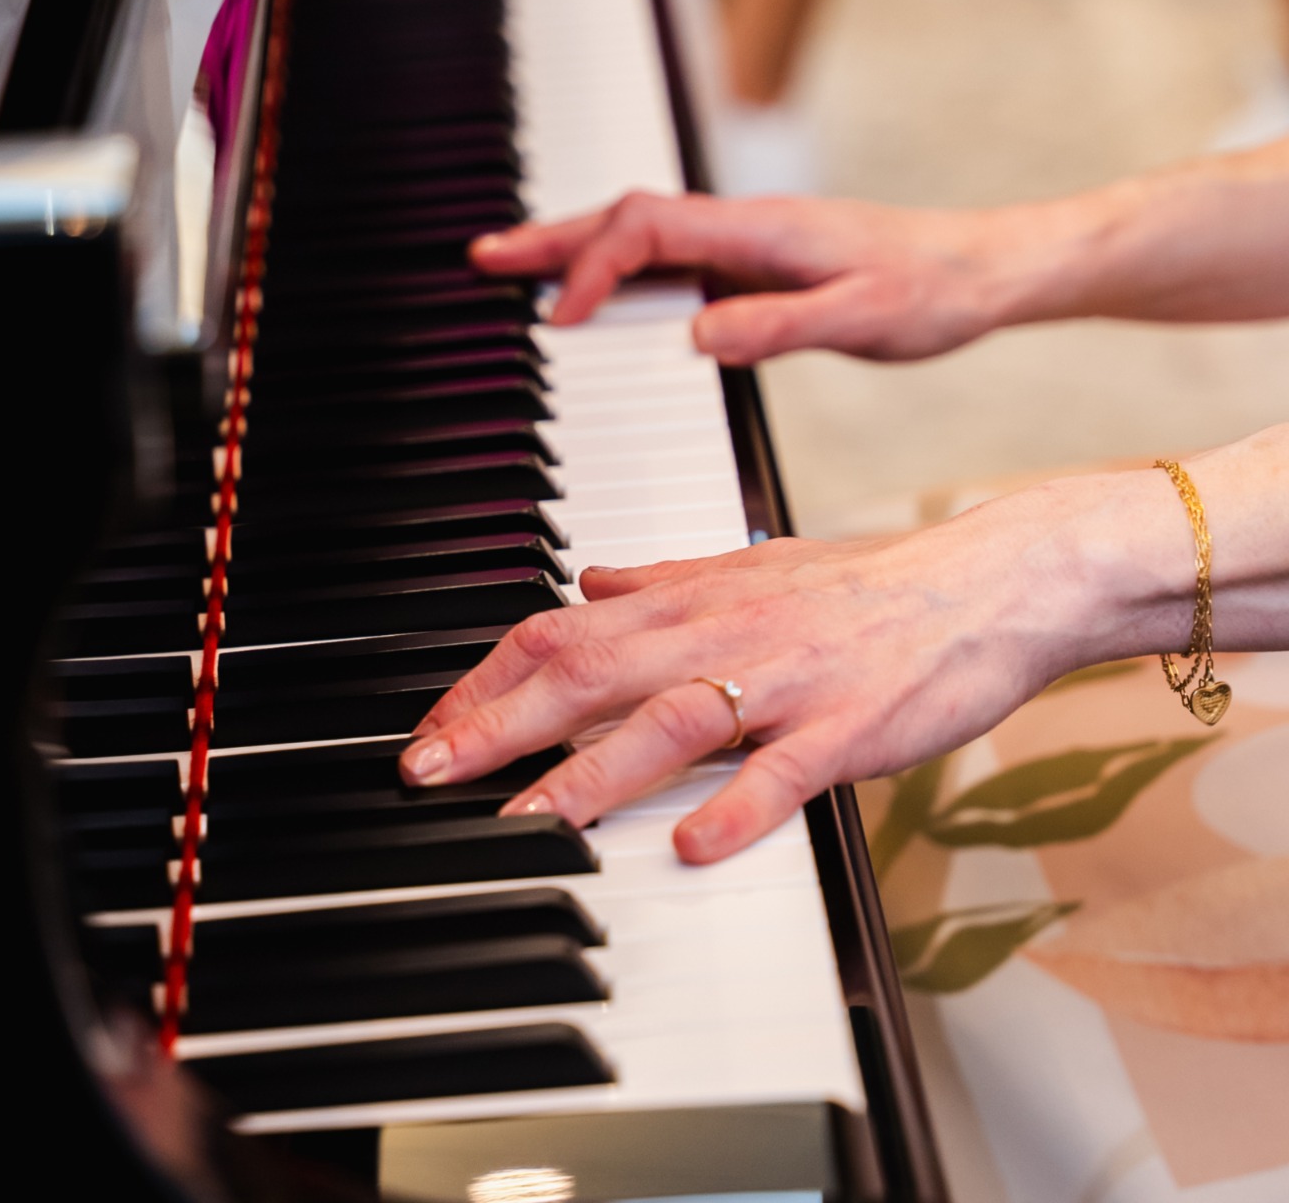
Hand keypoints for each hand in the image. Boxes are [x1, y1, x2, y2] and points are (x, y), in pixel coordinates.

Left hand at [399, 473, 1170, 862]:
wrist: (983, 582)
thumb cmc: (862, 585)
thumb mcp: (748, 568)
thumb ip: (662, 580)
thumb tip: (589, 578)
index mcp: (689, 602)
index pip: (561, 632)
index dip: (487, 679)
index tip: (432, 725)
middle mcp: (719, 635)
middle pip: (589, 673)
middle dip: (499, 724)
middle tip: (429, 771)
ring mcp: (781, 683)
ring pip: (668, 722)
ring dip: (588, 771)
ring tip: (523, 819)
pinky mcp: (845, 727)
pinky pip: (781, 772)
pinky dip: (733, 807)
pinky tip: (687, 844)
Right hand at [471, 190, 1027, 362]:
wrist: (983, 269)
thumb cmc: (932, 291)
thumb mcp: (864, 320)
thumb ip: (779, 327)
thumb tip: (696, 336)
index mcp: (763, 231)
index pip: (650, 230)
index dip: (594, 268)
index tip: (558, 318)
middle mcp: (745, 226)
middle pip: (627, 216)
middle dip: (552, 236)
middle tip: (485, 259)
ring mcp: (747, 241)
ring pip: (642, 231)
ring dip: (577, 245)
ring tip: (517, 268)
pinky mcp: (755, 261)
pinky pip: (668, 254)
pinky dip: (617, 265)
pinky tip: (601, 290)